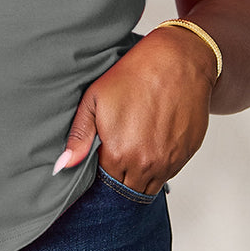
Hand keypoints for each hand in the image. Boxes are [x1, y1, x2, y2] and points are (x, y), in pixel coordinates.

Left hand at [54, 27, 217, 196]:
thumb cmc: (135, 75)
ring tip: (134, 149)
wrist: (178, 61)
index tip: (100, 162)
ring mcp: (169, 162)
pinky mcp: (187, 154)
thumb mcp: (95, 100)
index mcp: (119, 154)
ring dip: (140, 176)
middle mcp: (146, 164)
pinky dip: (160, 166)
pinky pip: (170, 173)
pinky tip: (153, 143)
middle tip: (116, 158)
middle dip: (119, 180)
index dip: (100, 175)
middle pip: (127, 189)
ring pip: (150, 186)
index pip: (105, 183)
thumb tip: (62, 166)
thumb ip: (79, 137)